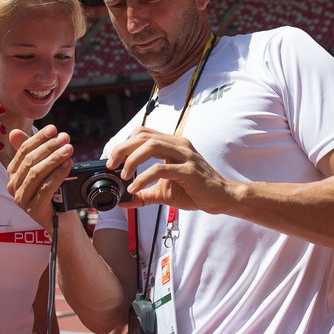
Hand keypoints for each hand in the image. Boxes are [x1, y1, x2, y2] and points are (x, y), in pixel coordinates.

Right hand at [7, 124, 74, 230]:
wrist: (62, 221)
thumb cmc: (54, 194)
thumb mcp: (44, 170)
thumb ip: (31, 152)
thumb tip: (13, 132)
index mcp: (13, 174)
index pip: (23, 151)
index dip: (38, 138)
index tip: (53, 129)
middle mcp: (13, 186)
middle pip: (30, 161)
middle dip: (49, 147)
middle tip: (65, 137)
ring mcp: (22, 199)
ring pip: (36, 173)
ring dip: (54, 158)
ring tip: (69, 149)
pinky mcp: (33, 209)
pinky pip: (45, 188)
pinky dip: (57, 174)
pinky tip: (68, 165)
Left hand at [107, 126, 237, 213]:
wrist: (221, 198)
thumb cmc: (195, 191)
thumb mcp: (164, 191)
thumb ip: (144, 193)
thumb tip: (123, 201)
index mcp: (172, 144)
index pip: (143, 132)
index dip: (125, 143)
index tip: (113, 160)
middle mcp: (179, 145)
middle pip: (143, 136)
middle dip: (122, 149)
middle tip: (112, 165)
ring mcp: (185, 156)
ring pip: (151, 146)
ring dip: (132, 160)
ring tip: (123, 175)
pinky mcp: (189, 171)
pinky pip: (160, 169)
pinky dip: (143, 178)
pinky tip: (135, 187)